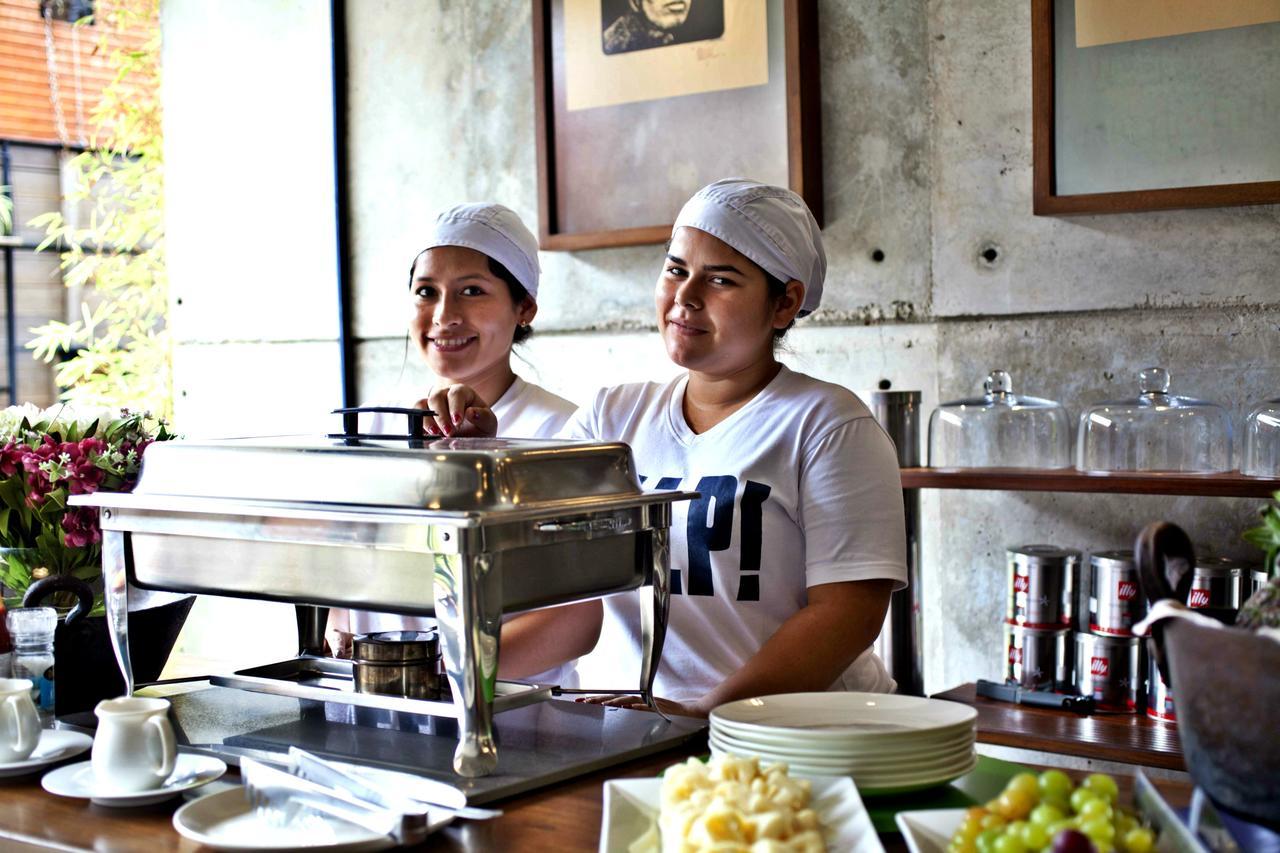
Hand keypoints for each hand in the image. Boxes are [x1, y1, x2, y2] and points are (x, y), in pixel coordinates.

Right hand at [419, 385, 496, 437]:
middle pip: (437, 397)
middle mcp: (445, 394)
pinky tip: (427, 434)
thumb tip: (471, 412)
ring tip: (435, 434)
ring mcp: (432, 403)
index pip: (456, 393)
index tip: (458, 421)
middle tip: (449, 432)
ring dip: (427, 420)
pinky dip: (419, 423)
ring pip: (422, 404)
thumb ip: (483, 417)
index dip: (455, 407)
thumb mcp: (488, 423)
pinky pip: (415, 414)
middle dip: (441, 416)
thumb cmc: (480, 426)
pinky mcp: (423, 414)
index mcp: (463, 392)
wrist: (472, 437)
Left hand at [574, 694, 706, 717]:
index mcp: (636, 701)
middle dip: (599, 700)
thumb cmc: (669, 714)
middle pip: (617, 698)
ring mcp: (649, 702)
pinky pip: (646, 707)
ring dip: (614, 702)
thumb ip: (635, 712)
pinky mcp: (658, 707)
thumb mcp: (648, 714)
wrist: (690, 712)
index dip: (598, 700)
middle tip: (583, 702)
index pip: (614, 699)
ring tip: (600, 705)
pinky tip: (628, 707)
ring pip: (628, 700)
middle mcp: (641, 699)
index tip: (583, 701)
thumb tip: (620, 712)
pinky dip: (637, 707)